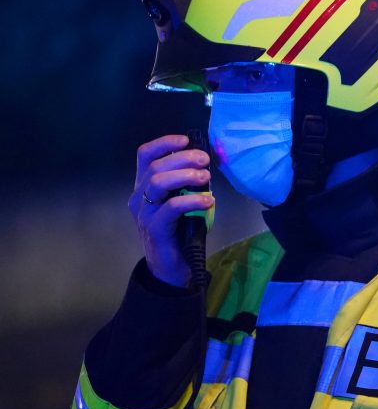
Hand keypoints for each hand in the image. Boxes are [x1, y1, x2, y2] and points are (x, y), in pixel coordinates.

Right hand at [128, 134, 212, 287]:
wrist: (172, 268)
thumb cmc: (180, 233)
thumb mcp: (184, 203)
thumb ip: (188, 185)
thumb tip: (205, 166)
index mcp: (143, 187)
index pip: (144, 155)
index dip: (164, 143)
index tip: (186, 139)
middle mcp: (138, 197)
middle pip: (155, 166)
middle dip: (182, 158)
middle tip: (205, 160)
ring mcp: (144, 213)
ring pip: (158, 182)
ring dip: (185, 175)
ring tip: (206, 178)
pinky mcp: (154, 228)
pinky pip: (171, 207)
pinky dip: (192, 200)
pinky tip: (208, 201)